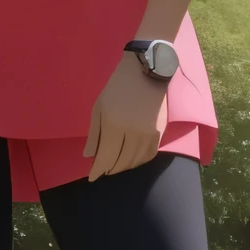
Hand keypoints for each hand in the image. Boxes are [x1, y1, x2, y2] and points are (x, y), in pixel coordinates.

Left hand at [85, 52, 167, 179]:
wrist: (146, 71)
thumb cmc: (117, 87)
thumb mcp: (99, 107)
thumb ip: (94, 134)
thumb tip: (89, 156)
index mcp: (114, 125)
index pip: (105, 157)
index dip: (98, 170)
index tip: (92, 177)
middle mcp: (132, 133)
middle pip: (120, 162)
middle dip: (109, 169)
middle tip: (102, 170)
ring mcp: (148, 134)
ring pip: (135, 161)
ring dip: (123, 167)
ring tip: (115, 166)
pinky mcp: (160, 133)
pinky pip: (149, 155)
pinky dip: (139, 162)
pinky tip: (131, 161)